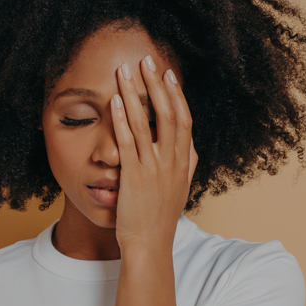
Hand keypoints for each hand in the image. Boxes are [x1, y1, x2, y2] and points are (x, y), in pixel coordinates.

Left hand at [111, 56, 197, 252]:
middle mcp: (172, 162)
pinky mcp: (135, 177)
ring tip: (125, 71)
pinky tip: (115, 101)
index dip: (176, 95)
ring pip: (146, 122)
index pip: (184, 120)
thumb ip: (186, 165)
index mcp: (184, 163)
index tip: (169, 74)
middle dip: (157, 84)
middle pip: (168, 114)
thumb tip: (190, 145)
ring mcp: (154, 169)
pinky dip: (122, 119)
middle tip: (148, 60)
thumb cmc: (160, 219)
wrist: (149, 246)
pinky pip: (128, 141)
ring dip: (135, 93)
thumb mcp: (180, 189)